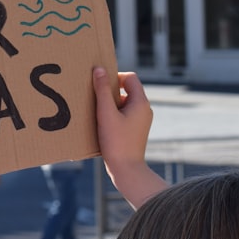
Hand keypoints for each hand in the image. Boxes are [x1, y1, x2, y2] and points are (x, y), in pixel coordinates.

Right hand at [93, 67, 165, 208]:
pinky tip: (101, 125)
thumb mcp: (106, 113)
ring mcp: (140, 120)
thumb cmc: (116, 142)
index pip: (130, 77)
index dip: (114, 77)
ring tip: (96, 113)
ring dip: (109, 104)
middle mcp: (144, 109)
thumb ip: (102, 90)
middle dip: (110, 92)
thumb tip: (99, 69)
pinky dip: (112, 115)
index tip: (100, 85)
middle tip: (95, 99)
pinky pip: (124, 115)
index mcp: (141, 102)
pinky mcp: (135, 130)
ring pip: (124, 103)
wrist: (127, 170)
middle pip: (127, 89)